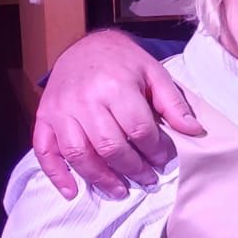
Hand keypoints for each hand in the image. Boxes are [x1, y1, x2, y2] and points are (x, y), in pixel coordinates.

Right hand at [32, 30, 202, 199]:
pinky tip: (73, 192)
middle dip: (132, 168)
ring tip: (120, 191)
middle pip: (109, 146)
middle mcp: (84, 101)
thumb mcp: (155, 73)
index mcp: (115, 87)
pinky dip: (57, 175)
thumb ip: (173, 103)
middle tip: (147, 179)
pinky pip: (45, 151)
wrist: (85, 46)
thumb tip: (194, 131)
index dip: (154, 150)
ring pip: (79, 154)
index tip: (163, 160)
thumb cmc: (124, 61)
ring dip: (100, 178)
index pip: (138, 130)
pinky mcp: (43, 118)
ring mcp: (60, 111)